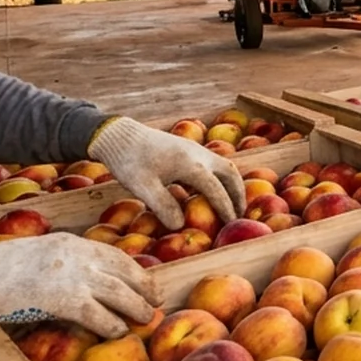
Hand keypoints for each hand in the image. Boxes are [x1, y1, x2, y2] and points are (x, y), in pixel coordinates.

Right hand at [0, 234, 160, 337]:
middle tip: (155, 304)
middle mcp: (75, 254)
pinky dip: (112, 325)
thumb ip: (57, 265)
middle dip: (144, 289)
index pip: (115, 255)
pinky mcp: (59, 299)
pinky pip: (98, 315)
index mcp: (68, 242)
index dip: (136, 272)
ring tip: (146, 320)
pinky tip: (117, 333)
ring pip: (118, 293)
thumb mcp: (31, 258)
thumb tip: (78, 286)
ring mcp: (69, 275)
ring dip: (136, 308)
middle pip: (124, 272)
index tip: (148, 284)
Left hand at [89, 116, 241, 228]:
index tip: (231, 223)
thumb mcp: (142, 186)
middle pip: (230, 173)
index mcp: (191, 165)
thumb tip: (179, 226)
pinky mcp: (187, 148)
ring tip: (231, 203)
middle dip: (238, 194)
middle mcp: (199, 155)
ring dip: (231, 184)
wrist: (120, 134)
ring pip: (223, 166)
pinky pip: (212, 164)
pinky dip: (218, 178)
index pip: (216, 189)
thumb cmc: (129, 161)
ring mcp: (195, 149)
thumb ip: (163, 206)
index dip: (226, 208)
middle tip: (240, 213)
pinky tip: (208, 191)